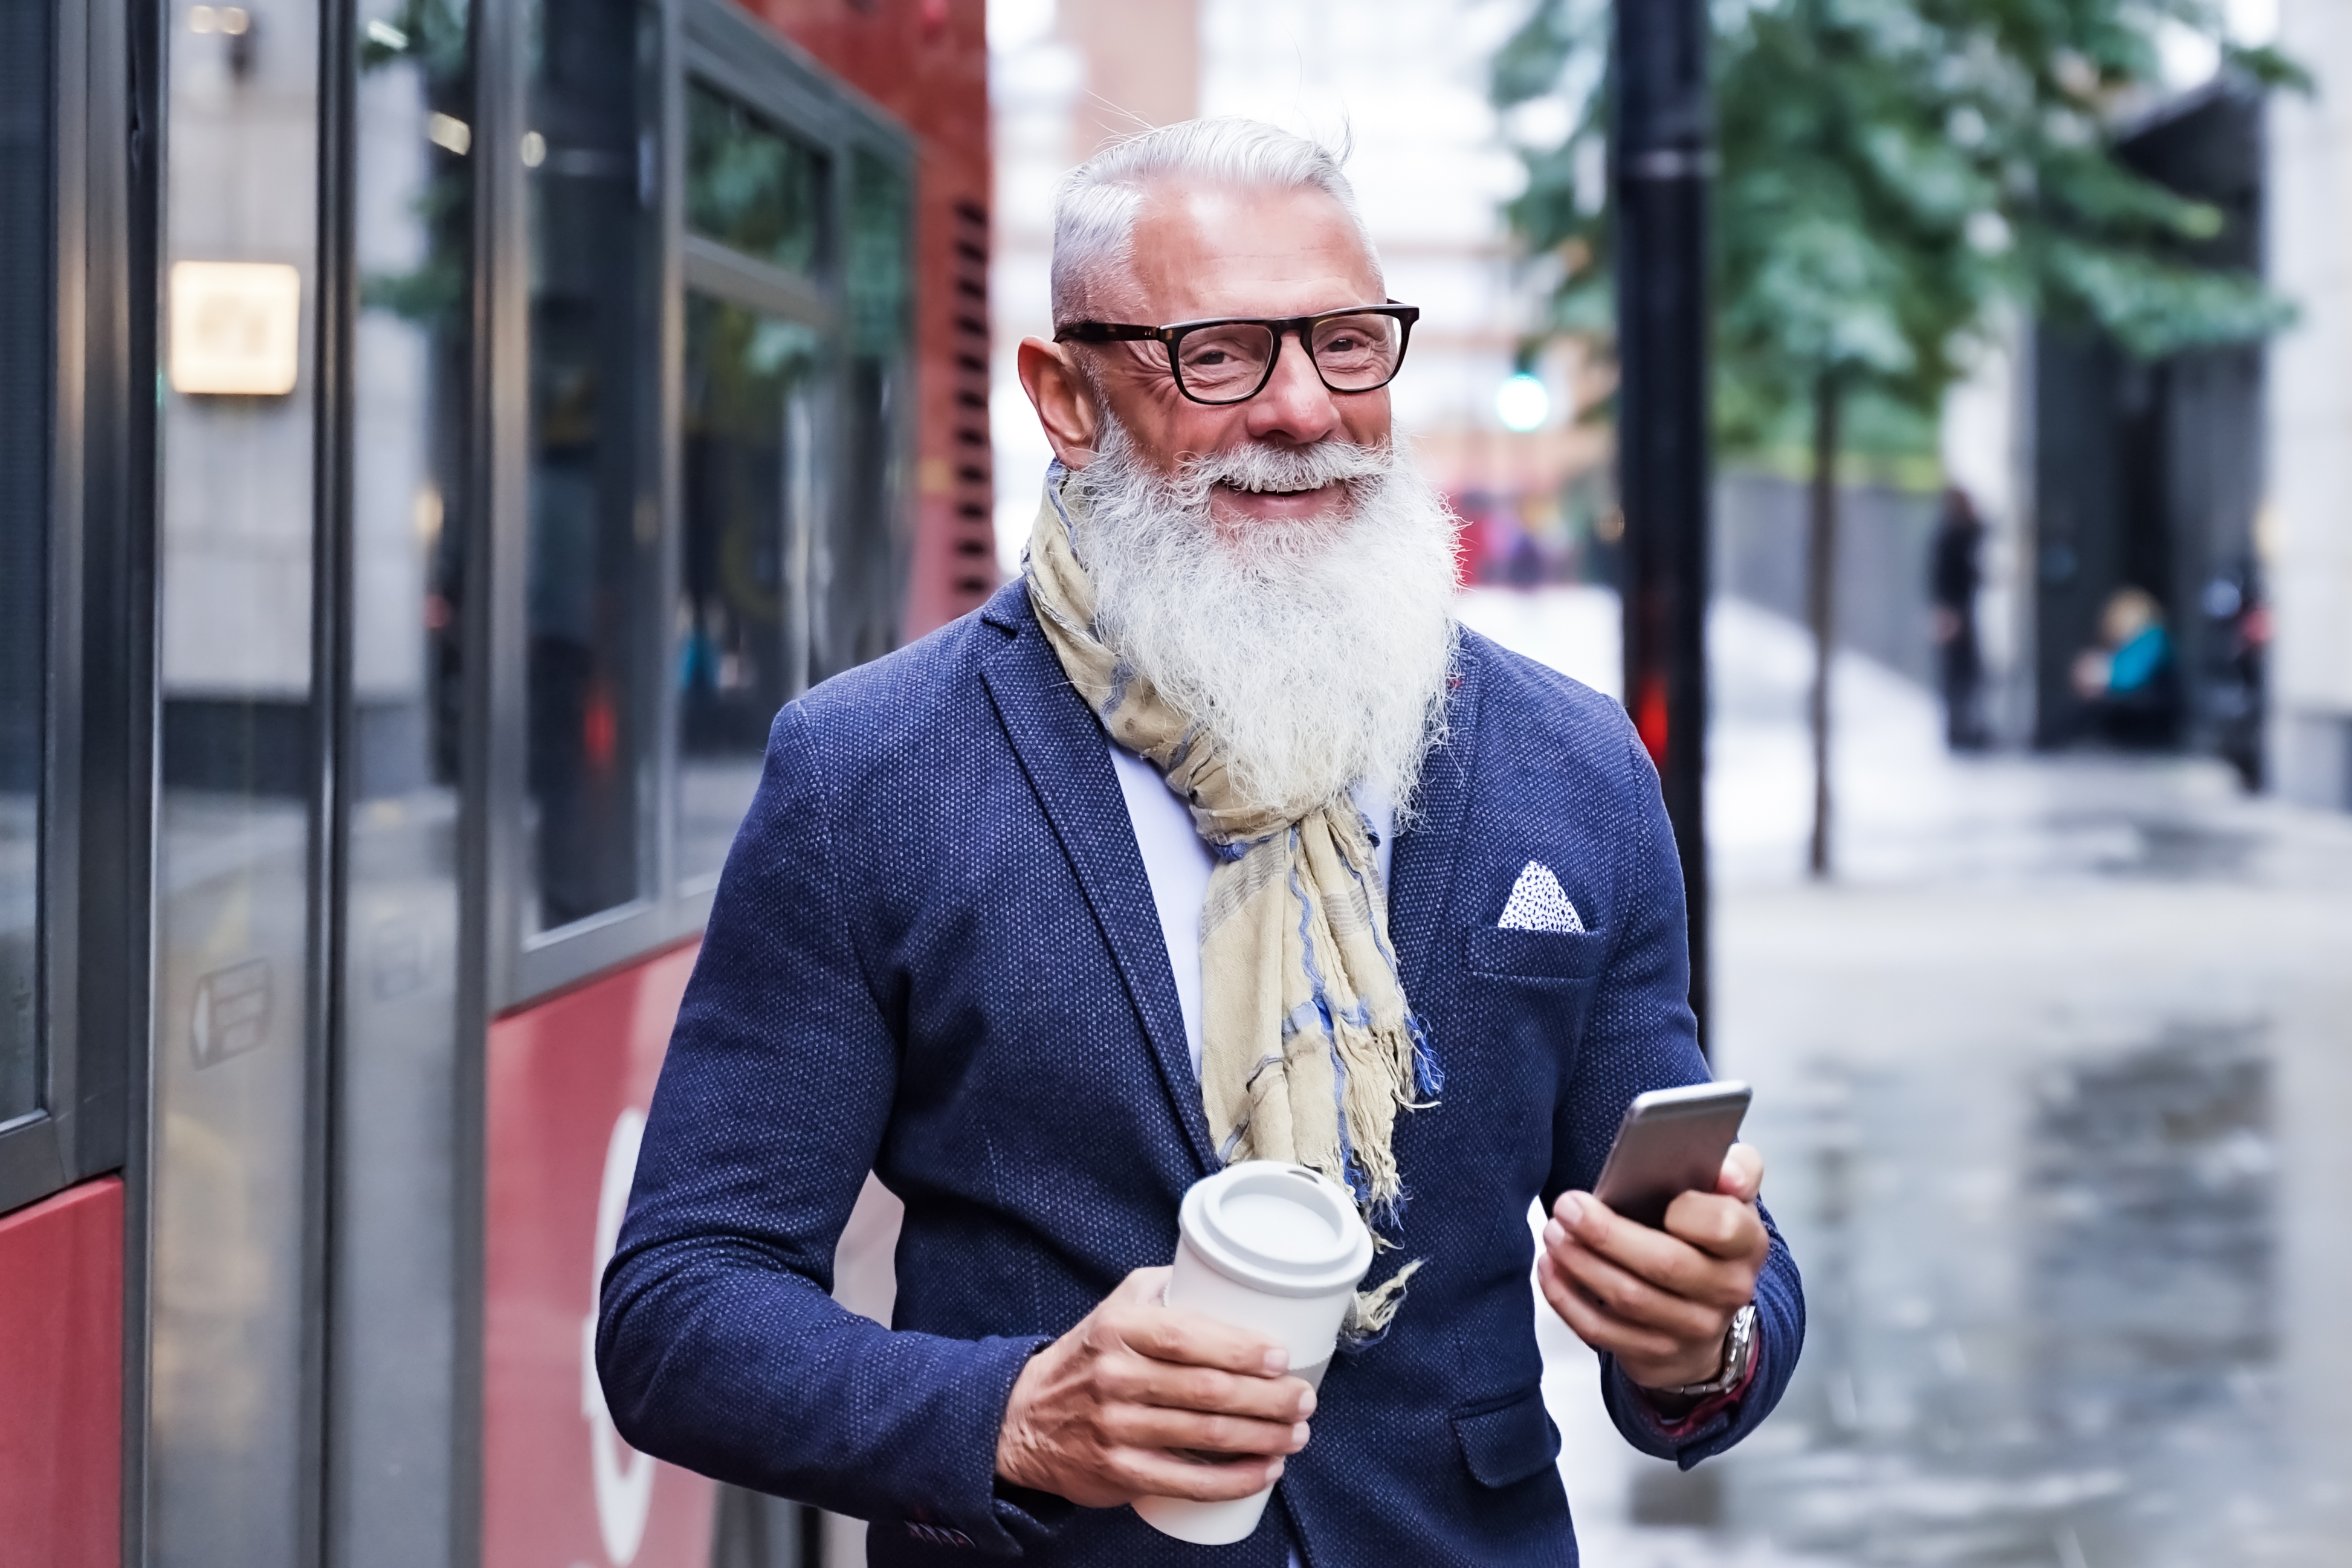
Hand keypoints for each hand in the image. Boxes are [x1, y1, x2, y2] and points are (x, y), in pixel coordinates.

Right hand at [994, 1267, 1315, 1506]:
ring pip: (1203, 1436)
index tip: (1280, 1356)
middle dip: (1267, 1398)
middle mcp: (1114, 1376)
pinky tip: (1264, 1471)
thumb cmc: (1088, 1356)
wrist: (1025, 1419)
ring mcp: (1115, 1428)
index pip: (1186, 1336)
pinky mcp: (1119, 1472)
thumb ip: (1166, 1288)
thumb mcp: (1114, 1307)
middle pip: (1206, 1390)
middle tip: (1303, 1398)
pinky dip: (1232, 1480)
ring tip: (1296, 1433)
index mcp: (1118, 1328)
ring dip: (1261, 1437)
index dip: (1239, 1348)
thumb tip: (1231, 1274)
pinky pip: (1186, 1480)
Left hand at [1537, 1144, 1768, 1390]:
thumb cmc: (1707, 1239)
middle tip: (1568, 1206)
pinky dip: (1567, 1298)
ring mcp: (1691, 1328)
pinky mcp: (1653, 1352)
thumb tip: (1726, 1168)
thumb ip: (1736, 1169)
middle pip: (1663, 1263)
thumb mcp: (1730, 1198)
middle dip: (1606, 1233)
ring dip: (1581, 1262)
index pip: (1723, 1226)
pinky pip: (1601, 1330)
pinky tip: (1551, 1268)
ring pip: (1628, 1298)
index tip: (1643, 1183)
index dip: (1686, 1209)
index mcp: (1746, 1244)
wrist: (1705, 1310)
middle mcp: (1726, 1290)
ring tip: (1554, 1231)